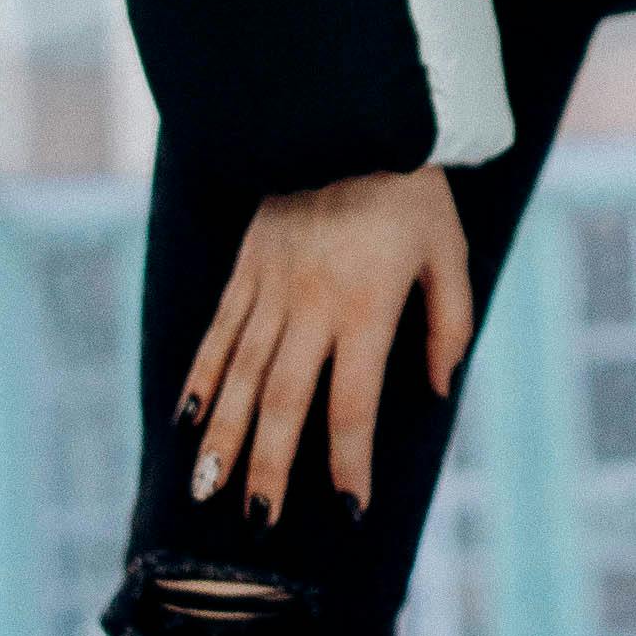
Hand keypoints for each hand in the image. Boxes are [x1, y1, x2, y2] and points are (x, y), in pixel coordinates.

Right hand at [184, 169, 471, 524]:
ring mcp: (271, 285)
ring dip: (222, 435)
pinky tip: (185, 419)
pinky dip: (200, 377)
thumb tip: (442, 389)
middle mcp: (311, 305)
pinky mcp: (247, 266)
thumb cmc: (412, 189)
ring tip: (206, 490)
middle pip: (283, 401)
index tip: (349, 510)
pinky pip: (219, 330)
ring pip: (240, 374)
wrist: (352, 113)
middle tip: (257, 522)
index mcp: (366, 308)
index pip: (353, 405)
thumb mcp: (449, 252)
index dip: (349, 463)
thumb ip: (448, 324)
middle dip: (267, 466)